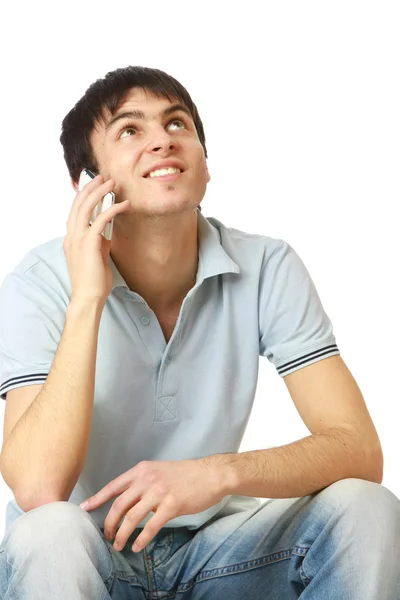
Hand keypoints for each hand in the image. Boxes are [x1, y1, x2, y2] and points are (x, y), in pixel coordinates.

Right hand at [64, 174, 129, 305]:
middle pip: (78, 204)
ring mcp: (78, 239)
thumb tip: (108, 230)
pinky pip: (100, 220)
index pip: (75, 210)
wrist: (88, 297)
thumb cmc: (94, 281)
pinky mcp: (89, 244)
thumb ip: (99, 241)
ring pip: (86, 208)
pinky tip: (123, 205)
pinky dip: (112, 209)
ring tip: (112, 183)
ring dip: (100, 193)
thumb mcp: (96, 256)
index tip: (95, 185)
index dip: (84, 195)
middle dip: (91, 188)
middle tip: (103, 177)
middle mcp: (71, 236)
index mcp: (71, 238)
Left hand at [79, 458, 227, 552]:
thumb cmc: (185, 474)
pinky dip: (141, 539)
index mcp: (142, 470)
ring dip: (122, 535)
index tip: (84, 509)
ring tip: (118, 545)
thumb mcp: (159, 471)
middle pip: (119, 505)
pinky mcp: (171, 505)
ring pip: (132, 517)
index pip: (113, 486)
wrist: (210, 474)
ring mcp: (159, 492)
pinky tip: (137, 546)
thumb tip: (128, 501)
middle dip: (108, 523)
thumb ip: (142, 483)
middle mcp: (147, 479)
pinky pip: (151, 526)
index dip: (97, 498)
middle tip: (106, 536)